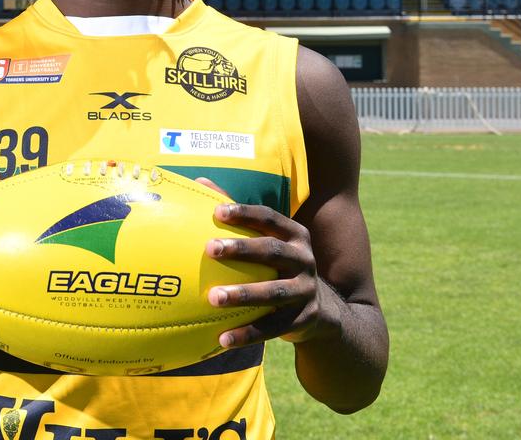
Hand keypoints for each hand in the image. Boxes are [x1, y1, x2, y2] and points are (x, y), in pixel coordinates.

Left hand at [200, 181, 330, 348]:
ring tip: (213, 297)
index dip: (245, 213)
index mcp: (295, 235)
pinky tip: (222, 338)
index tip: (217, 211)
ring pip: (274, 292)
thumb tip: (200, 182)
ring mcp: (306, 291)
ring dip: (243, 294)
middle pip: (272, 251)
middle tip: (210, 248)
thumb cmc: (278, 267)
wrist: (321, 311)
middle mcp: (305, 260)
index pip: (270, 218)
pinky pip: (273, 328)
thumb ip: (238, 215)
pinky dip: (248, 334)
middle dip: (242, 249)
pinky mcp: (304, 319)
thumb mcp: (268, 241)